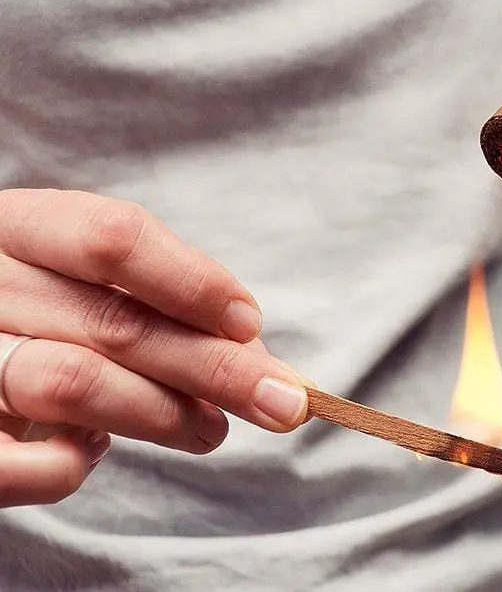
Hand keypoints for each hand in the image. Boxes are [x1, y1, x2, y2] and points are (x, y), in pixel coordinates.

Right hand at [0, 189, 309, 507]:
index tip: (251, 323)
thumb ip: (168, 311)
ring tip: (211, 431)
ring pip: (72, 383)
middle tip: (283, 404)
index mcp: (23, 228)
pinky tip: (92, 450)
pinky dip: (69, 466)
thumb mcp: (92, 290)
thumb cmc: (47, 318)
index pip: (111, 237)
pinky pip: (13, 464)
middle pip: (114, 321)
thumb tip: (263, 364)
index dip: (192, 282)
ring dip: (166, 414)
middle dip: (216, 368)